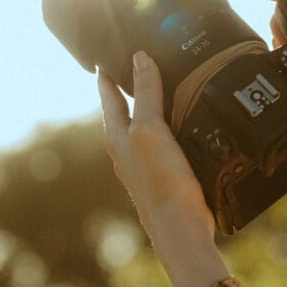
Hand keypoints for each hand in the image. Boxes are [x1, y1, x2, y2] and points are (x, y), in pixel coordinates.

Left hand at [97, 51, 214, 244]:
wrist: (181, 228)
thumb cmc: (160, 181)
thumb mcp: (149, 129)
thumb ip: (145, 94)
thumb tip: (139, 58)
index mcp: (118, 136)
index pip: (109, 95)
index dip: (107, 74)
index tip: (104, 57)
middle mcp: (127, 150)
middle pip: (123, 111)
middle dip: (126, 90)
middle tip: (131, 68)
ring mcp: (145, 164)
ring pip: (143, 128)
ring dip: (148, 109)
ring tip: (157, 91)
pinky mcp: (165, 175)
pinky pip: (163, 143)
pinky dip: (168, 129)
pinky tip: (181, 128)